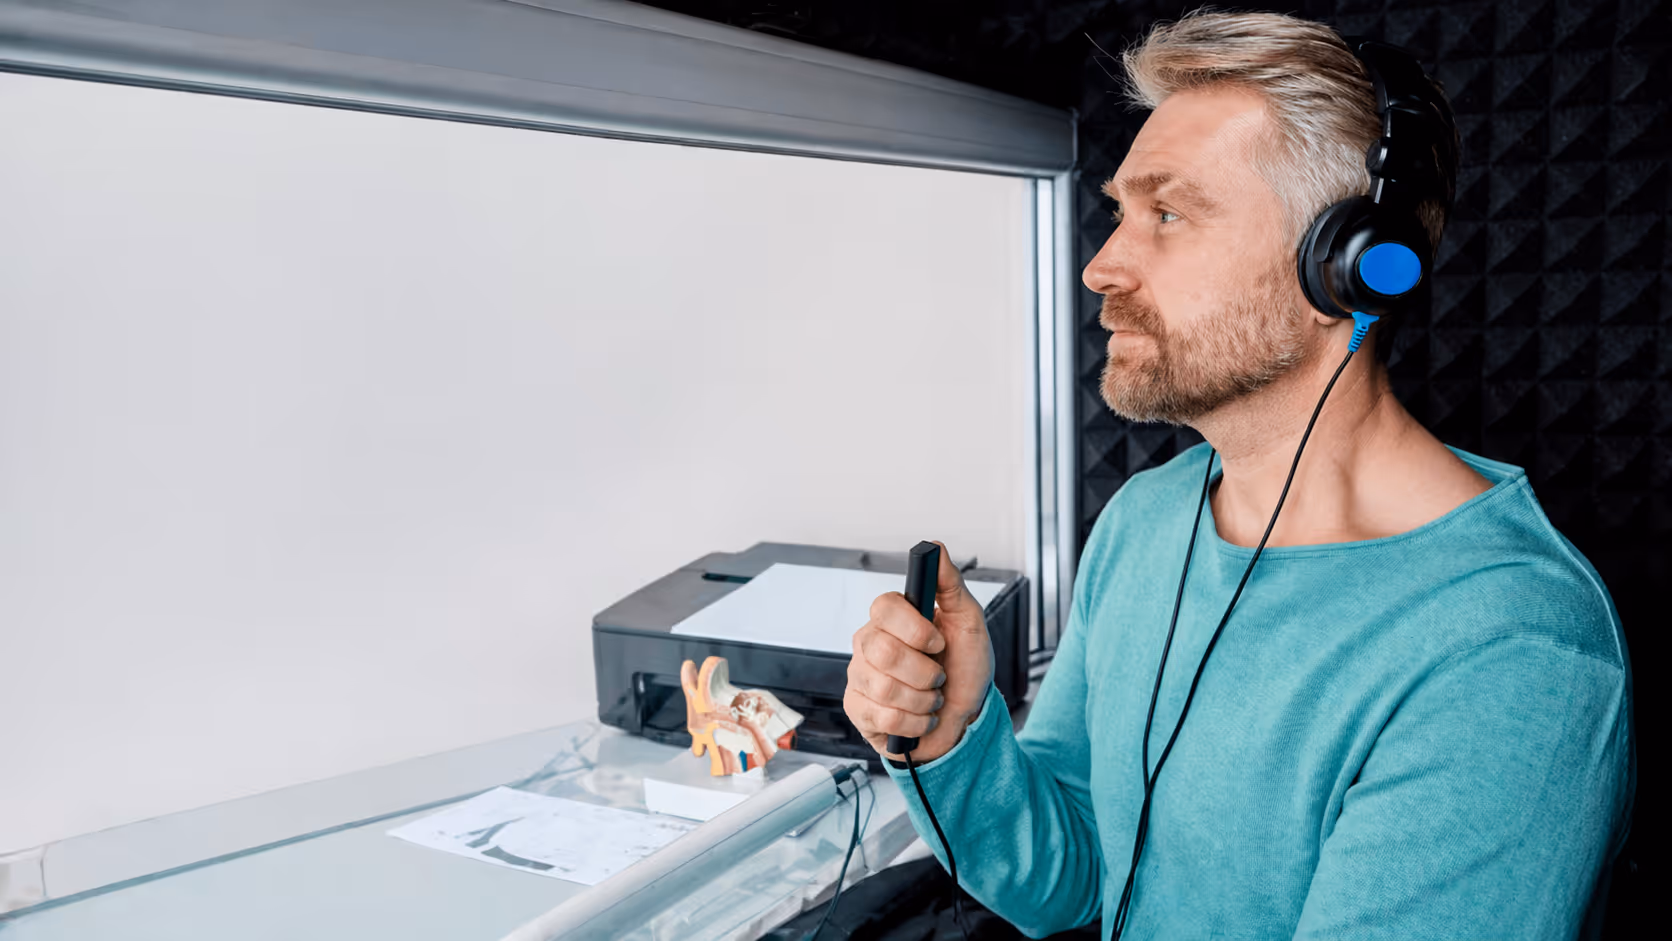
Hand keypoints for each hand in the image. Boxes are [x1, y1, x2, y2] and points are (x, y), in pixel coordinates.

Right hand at [843, 541, 993, 762]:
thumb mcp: (968, 623)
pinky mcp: (857, 709)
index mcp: (892, 618)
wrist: (964, 718)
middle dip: (924, 672)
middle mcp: (869, 643)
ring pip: (884, 688)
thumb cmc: (964, 669)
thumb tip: (936, 547)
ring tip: (931, 699)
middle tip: (939, 676)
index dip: (914, 629)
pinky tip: (919, 718)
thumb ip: (951, 585)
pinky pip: (882, 717)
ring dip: (923, 700)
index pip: (884, 607)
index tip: (938, 643)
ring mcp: (859, 676)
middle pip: (883, 652)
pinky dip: (914, 723)